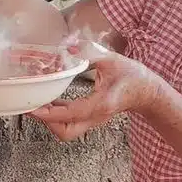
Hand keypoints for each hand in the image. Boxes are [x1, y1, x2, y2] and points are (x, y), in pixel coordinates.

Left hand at [30, 43, 158, 140]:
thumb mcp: (112, 59)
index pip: (72, 113)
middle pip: (65, 132)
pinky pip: (69, 124)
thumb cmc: (133, 76)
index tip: (33, 107)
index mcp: (101, 104)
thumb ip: (89, 52)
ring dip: (50, 120)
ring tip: (39, 102)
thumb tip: (67, 48)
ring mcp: (93, 120)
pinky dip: (56, 116)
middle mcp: (95, 116)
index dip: (50, 113)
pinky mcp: (90, 118)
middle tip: (34, 105)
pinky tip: (49, 101)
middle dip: (47, 122)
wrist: (147, 92)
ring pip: (66, 131)